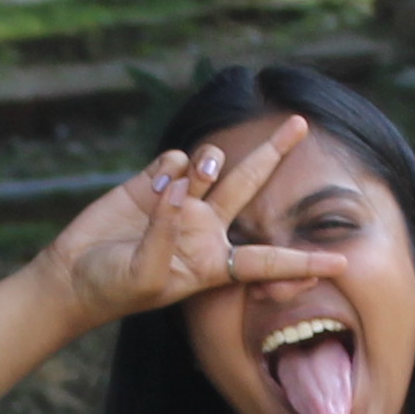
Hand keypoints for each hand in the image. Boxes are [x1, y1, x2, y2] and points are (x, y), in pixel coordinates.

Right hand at [30, 122, 346, 334]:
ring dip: (209, 163)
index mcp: (212, 263)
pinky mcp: (151, 182)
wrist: (71, 275)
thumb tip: (181, 185)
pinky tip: (156, 184)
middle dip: (274, 154)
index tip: (343, 264)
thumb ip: (166, 233)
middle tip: (298, 124)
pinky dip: (171, 167)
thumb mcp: (144, 276)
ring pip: (211, 165)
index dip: (304, 262)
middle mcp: (205, 229)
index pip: (267, 261)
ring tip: (193, 176)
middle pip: (250, 185)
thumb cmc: (113, 289)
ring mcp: (180, 202)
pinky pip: (174, 160)